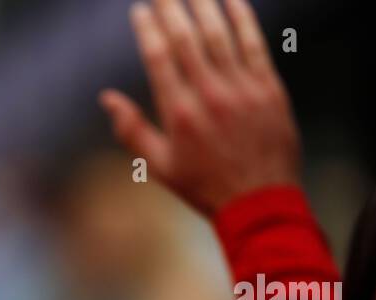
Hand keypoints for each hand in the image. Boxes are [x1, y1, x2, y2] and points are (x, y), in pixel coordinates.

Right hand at [100, 0, 301, 216]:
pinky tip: (231, 0)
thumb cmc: (204, 186)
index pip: (159, 57)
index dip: (148, 29)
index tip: (140, 10)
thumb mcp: (159, 166)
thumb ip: (131, 130)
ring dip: (203, 5)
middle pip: (186, 38)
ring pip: (219, 34)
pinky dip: (242, 18)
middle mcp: (209, 95)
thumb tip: (107, 99)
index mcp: (179, 114)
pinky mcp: (268, 88)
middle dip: (171, 7)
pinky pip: (254, 44)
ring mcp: (241, 88)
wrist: (259, 202)